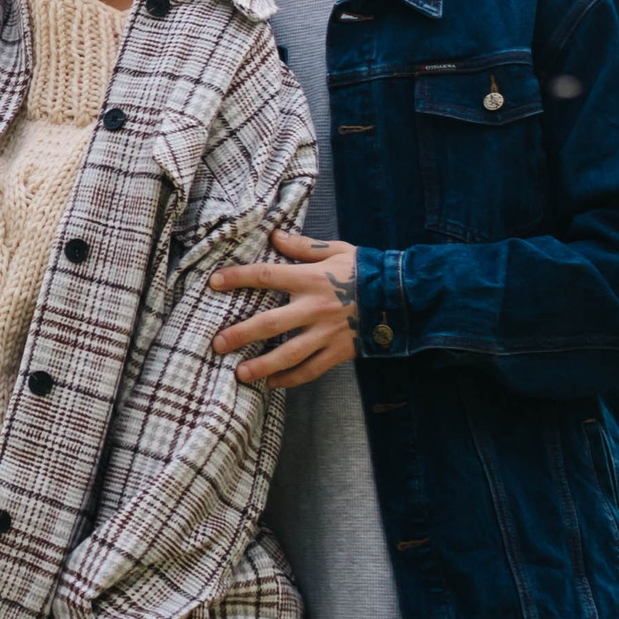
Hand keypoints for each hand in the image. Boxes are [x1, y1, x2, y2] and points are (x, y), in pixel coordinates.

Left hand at [209, 229, 360, 387]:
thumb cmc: (366, 270)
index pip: (266, 276)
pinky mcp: (339, 351)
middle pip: (271, 323)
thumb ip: (303, 246)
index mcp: (311, 279)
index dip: (238, 277)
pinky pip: (312, 369)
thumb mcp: (337, 250)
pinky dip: (292, 379)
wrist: (403, 297)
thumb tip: (275, 234)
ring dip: (262, 365)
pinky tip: (272, 384)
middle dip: (241, 334)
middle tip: (217, 343)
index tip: (214, 282)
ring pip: (289, 354)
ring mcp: (327, 333)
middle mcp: (314, 308)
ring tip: (239, 373)